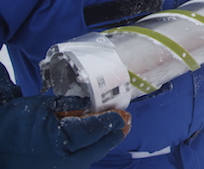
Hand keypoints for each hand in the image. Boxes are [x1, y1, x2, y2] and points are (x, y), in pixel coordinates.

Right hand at [0, 64, 129, 168]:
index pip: (97, 130)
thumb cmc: (14, 122)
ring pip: (91, 157)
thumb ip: (71, 105)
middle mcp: (64, 160)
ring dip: (102, 144)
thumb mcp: (44, 107)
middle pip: (99, 147)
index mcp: (62, 141)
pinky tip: (93, 143)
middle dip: (113, 134)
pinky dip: (88, 152)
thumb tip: (93, 106)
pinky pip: (79, 162)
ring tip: (113, 132)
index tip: (123, 115)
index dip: (112, 121)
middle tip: (124, 123)